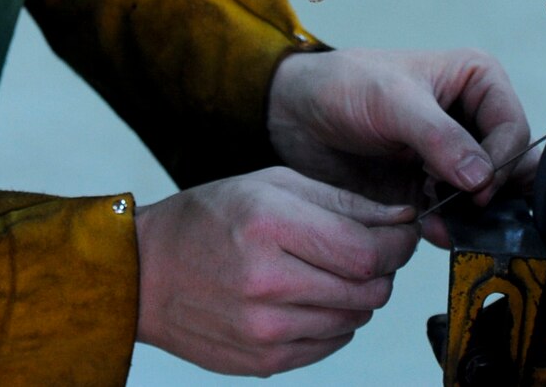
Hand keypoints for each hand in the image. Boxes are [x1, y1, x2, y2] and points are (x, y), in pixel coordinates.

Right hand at [134, 167, 419, 375]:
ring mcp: (265, 329)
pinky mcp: (264, 361)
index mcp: (268, 224)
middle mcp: (267, 281)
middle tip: (364, 251)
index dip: (397, 244)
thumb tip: (401, 222)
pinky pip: (330, 344)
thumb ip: (340, 202)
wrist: (144, 275)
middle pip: (369, 290)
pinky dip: (332, 320)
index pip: (367, 251)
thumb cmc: (206, 220)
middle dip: (381, 269)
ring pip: (355, 318)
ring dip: (356, 295)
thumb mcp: (269, 184)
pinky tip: (304, 298)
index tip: (400, 233)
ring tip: (325, 272)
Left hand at [265, 48, 532, 234]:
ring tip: (442, 222)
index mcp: (477, 80)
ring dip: (471, 215)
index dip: (501, 161)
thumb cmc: (342, 85)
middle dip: (491, 193)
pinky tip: (429, 227)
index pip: (514, 129)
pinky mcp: (432, 187)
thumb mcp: (390, 100)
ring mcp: (454, 156)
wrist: (296, 113)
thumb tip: (481, 176)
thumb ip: (438, 136)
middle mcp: (473, 118)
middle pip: (509, 165)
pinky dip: (450, 225)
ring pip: (487, 195)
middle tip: (466, 211)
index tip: (477, 187)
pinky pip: (457, 214)